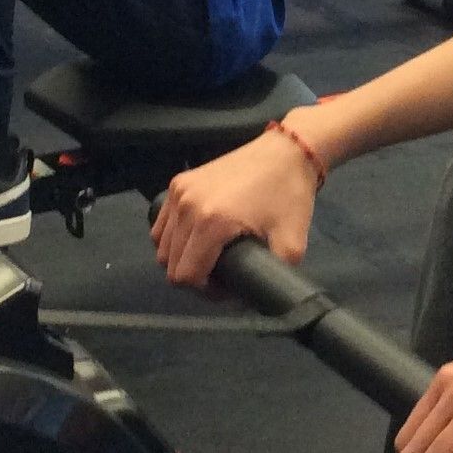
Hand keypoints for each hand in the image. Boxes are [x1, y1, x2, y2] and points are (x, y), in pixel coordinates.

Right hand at [151, 127, 321, 285]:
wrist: (286, 152)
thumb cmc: (290, 196)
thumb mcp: (292, 245)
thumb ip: (272, 277)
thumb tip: (253, 300)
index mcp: (211, 223)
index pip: (186, 276)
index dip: (205, 292)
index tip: (227, 286)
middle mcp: (187, 206)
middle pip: (170, 263)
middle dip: (194, 277)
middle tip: (221, 274)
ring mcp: (178, 192)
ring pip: (161, 245)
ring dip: (181, 258)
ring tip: (208, 257)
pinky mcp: (177, 182)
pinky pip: (161, 223)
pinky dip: (173, 238)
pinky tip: (196, 238)